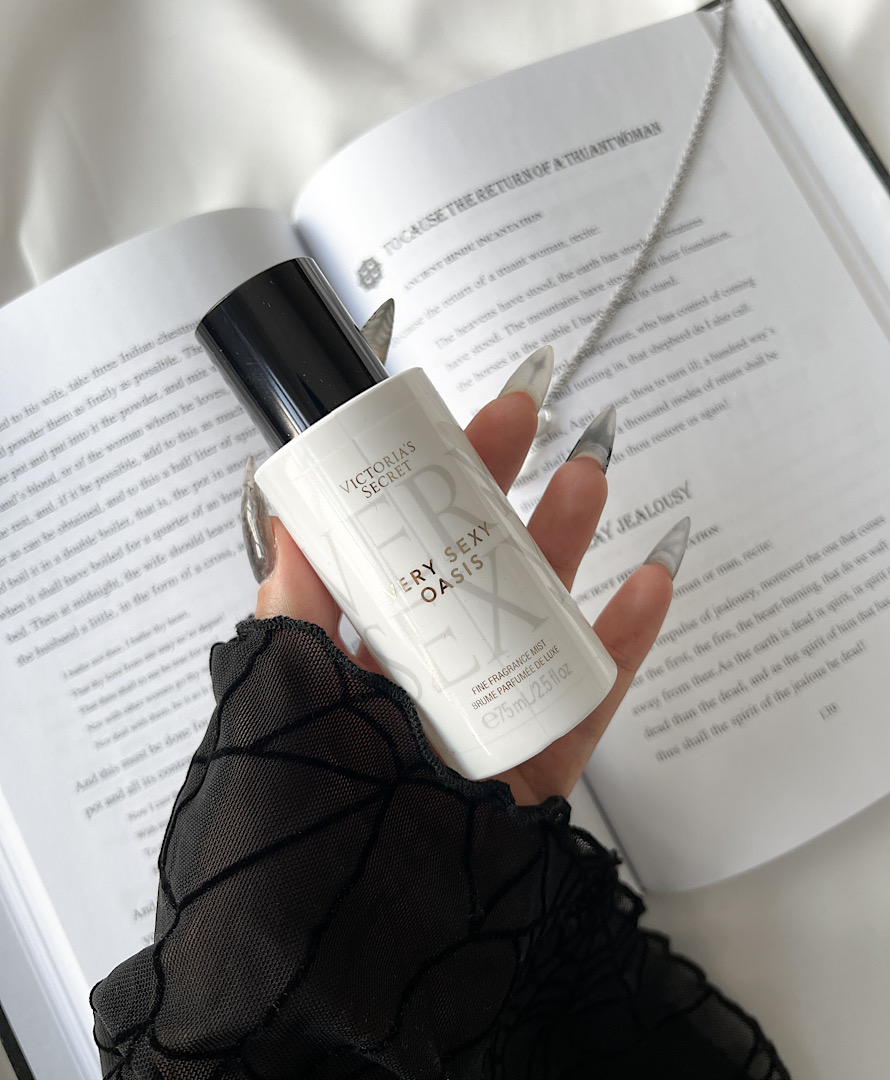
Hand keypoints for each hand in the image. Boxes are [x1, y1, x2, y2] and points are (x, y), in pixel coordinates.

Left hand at [250, 380, 680, 804]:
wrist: (357, 928)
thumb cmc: (308, 804)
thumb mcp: (288, 689)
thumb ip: (289, 607)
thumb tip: (288, 516)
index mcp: (368, 656)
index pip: (406, 554)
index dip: (432, 488)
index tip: (456, 427)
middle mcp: (432, 677)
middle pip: (478, 568)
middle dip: (503, 491)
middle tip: (528, 420)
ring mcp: (492, 715)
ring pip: (539, 616)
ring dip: (568, 543)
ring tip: (589, 474)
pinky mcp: (543, 764)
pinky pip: (593, 695)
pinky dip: (623, 639)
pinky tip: (649, 578)